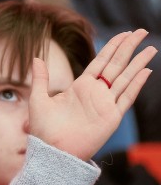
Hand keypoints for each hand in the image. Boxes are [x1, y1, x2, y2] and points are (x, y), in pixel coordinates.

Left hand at [29, 29, 155, 160]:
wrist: (52, 153)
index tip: (125, 34)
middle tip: (141, 31)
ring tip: (151, 48)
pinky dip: (136, 85)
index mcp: (80, 86)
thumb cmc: (44, 130)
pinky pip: (127, 98)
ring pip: (126, 78)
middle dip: (129, 47)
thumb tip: (36, 58)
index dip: (113, 46)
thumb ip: (41, 79)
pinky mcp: (111, 118)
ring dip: (138, 63)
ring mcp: (105, 105)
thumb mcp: (39, 100)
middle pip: (117, 64)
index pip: (101, 61)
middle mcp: (96, 93)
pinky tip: (145, 71)